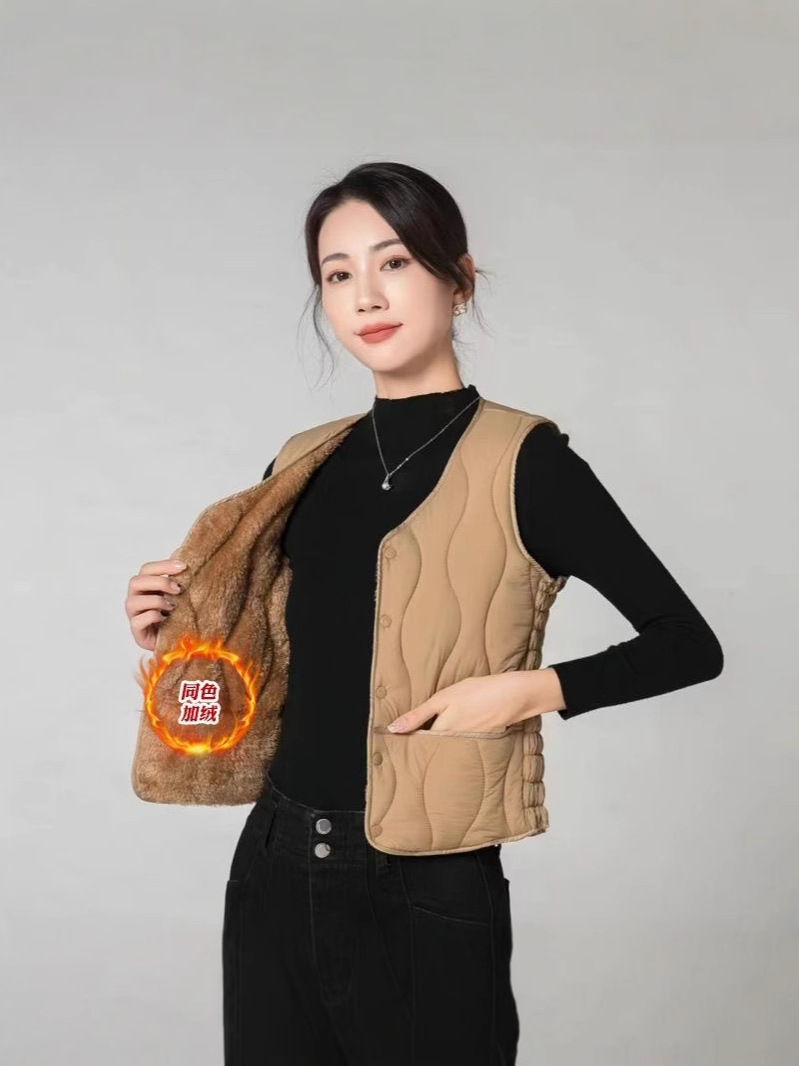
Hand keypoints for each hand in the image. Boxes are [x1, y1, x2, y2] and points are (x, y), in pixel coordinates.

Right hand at [124, 552, 186, 650]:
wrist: (178, 642)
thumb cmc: (177, 614)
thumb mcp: (181, 593)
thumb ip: (178, 575)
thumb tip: (181, 551)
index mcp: (146, 586)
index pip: (147, 569)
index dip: (163, 565)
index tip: (184, 566)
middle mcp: (136, 598)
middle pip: (136, 581)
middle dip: (159, 582)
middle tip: (179, 589)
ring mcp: (134, 615)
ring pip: (133, 601)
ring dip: (156, 601)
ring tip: (173, 606)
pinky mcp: (137, 632)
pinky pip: (137, 621)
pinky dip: (152, 616)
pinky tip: (165, 618)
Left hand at [386, 669, 565, 733]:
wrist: (513, 695)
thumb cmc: (478, 692)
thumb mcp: (443, 698)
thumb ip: (418, 715)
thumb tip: (393, 728)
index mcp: (442, 733)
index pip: (418, 744)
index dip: (408, 742)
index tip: (398, 744)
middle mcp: (453, 744)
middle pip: (432, 750)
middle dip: (423, 749)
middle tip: (413, 744)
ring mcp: (468, 746)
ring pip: (447, 749)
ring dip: (439, 747)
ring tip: (434, 740)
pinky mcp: (481, 744)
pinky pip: (462, 747)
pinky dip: (457, 743)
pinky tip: (459, 734)